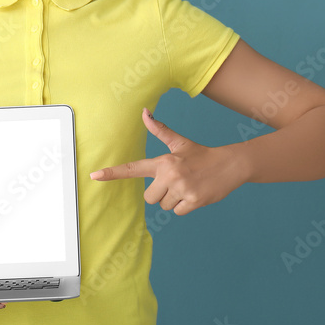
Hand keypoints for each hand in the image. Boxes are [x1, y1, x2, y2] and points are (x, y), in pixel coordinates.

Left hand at [89, 108, 248, 214]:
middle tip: (176, 183)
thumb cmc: (201, 155)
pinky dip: (185, 206)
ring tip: (187, 187)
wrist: (230, 165)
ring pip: (164, 206)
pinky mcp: (193, 201)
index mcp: (163, 161)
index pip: (133, 168)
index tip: (94, 176)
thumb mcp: (179, 142)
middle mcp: (170, 174)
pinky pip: (177, 212)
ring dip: (174, 200)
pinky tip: (195, 194)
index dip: (112, 173)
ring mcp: (181, 188)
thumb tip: (145, 112)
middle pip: (149, 197)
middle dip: (160, 193)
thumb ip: (160, 130)